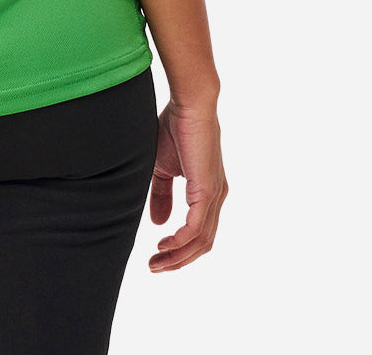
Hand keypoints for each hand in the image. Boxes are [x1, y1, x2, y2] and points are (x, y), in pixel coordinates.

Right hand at [148, 98, 227, 270]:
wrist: (188, 104)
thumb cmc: (175, 128)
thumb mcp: (162, 167)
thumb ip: (161, 195)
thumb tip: (159, 223)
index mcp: (208, 192)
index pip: (199, 233)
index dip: (179, 249)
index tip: (156, 257)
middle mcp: (217, 197)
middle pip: (202, 244)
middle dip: (178, 260)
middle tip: (154, 268)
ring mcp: (215, 195)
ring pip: (201, 241)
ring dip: (178, 256)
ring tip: (156, 262)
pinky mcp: (207, 190)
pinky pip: (196, 227)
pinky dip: (181, 241)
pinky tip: (165, 244)